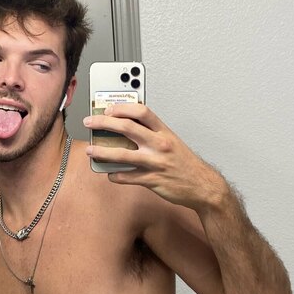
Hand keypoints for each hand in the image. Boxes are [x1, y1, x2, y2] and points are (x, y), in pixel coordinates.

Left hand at [83, 103, 228, 211]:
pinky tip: (109, 174)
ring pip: (122, 154)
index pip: (142, 111)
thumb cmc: (185, 164)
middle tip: (90, 123)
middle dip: (104, 123)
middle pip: (127, 128)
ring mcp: (155, 163)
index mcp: (164, 131)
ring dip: (102, 152)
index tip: (108, 108)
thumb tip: (128, 128)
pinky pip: (128, 177)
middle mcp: (159, 144)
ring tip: (90, 150)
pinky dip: (116, 176)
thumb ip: (152, 134)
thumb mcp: (172, 141)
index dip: (122, 107)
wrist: (203, 186)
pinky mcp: (153, 180)